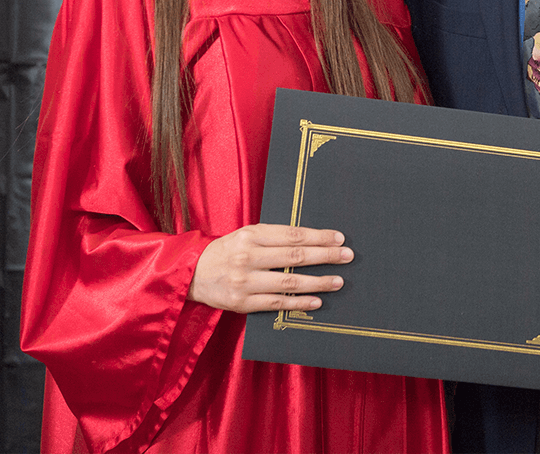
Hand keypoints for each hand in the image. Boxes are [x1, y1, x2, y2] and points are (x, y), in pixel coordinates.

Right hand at [189, 224, 352, 312]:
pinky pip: (277, 303)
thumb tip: (311, 239)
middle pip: (295, 257)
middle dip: (325, 256)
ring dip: (318, 281)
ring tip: (338, 280)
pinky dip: (299, 303)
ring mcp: (245, 281)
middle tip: (347, 256)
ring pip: (289, 282)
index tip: (339, 238)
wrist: (192, 274)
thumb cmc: (228, 250)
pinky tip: (317, 301)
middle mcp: (248, 257)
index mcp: (251, 235)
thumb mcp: (247, 234)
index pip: (293, 235)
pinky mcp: (243, 303)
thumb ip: (275, 236)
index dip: (318, 236)